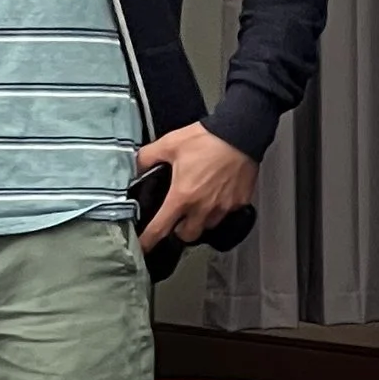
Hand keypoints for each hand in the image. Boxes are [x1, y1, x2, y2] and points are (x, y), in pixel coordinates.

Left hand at [135, 123, 257, 249]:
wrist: (242, 131)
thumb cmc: (208, 139)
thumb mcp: (169, 144)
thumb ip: (148, 157)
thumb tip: (135, 166)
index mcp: (182, 197)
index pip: (160, 229)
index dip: (147, 241)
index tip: (142, 248)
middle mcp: (202, 207)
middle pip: (187, 235)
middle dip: (180, 230)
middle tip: (178, 218)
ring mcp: (223, 206)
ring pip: (208, 226)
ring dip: (200, 220)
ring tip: (199, 205)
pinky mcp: (239, 201)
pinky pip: (227, 214)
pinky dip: (220, 210)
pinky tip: (217, 196)